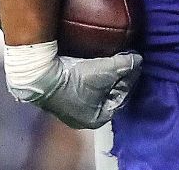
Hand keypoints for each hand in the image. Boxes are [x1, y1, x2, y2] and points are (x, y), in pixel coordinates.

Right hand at [8, 52, 141, 128]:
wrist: (40, 76)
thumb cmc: (78, 77)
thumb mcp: (110, 68)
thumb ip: (129, 64)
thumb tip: (138, 59)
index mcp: (98, 119)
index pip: (122, 96)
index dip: (130, 78)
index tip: (132, 63)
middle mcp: (82, 119)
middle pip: (108, 93)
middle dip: (115, 77)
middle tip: (120, 59)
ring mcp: (68, 110)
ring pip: (93, 89)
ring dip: (101, 74)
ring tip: (106, 59)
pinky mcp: (57, 98)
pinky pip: (80, 85)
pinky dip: (87, 75)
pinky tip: (90, 62)